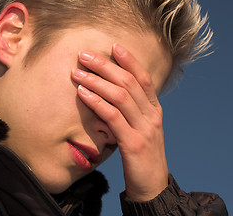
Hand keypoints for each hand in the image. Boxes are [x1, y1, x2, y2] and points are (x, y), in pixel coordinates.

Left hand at [71, 44, 168, 200]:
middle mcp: (152, 115)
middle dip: (106, 65)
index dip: (129, 60)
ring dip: (97, 81)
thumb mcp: (142, 129)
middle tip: (85, 55)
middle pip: (129, 82)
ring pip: (120, 96)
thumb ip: (133, 112)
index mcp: (155, 110)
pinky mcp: (133, 143)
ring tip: (77, 73)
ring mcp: (144, 129)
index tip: (113, 46)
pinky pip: (113, 117)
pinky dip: (97, 102)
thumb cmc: (143, 156)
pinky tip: (83, 94)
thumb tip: (112, 95)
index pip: (144, 78)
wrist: (152, 187)